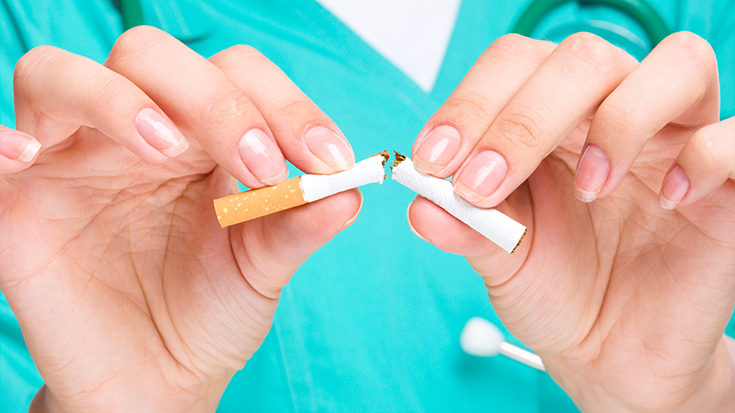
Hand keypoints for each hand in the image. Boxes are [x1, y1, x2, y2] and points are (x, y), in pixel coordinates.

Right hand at [0, 26, 358, 411]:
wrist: (156, 382)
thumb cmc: (209, 314)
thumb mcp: (263, 267)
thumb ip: (298, 223)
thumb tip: (350, 188)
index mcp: (200, 138)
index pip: (233, 75)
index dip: (283, 102)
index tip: (327, 156)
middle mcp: (134, 134)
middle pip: (152, 58)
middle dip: (213, 100)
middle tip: (258, 165)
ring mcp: (71, 161)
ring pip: (62, 76)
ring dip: (118, 101)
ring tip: (163, 150)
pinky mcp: (16, 202)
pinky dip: (1, 137)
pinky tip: (29, 156)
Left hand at [408, 32, 734, 411]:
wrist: (607, 349)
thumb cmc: (555, 288)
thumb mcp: (498, 257)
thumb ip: (464, 223)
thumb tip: (419, 202)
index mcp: (549, 121)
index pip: (514, 65)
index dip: (471, 102)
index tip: (435, 160)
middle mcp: (611, 114)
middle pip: (583, 58)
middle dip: (523, 118)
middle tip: (484, 184)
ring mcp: (675, 141)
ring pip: (675, 65)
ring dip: (618, 120)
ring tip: (588, 187)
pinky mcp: (728, 183)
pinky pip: (734, 136)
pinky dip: (703, 156)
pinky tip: (667, 199)